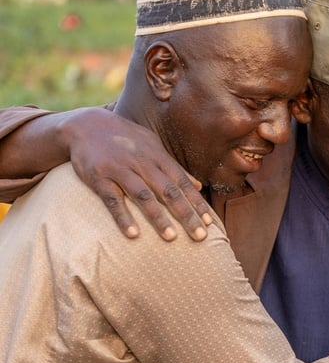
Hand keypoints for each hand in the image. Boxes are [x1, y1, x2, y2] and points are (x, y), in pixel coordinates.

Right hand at [66, 107, 212, 240]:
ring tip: (171, 238)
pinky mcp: (98, 177)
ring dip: (158, 217)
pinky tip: (133, 234)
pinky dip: (122, 217)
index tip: (209, 222)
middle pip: (168, 191)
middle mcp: (142, 162)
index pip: (182, 182)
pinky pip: (112, 199)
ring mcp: (120, 169)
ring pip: (143, 195)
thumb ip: (175, 168)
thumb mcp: (153, 146)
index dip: (196, 202)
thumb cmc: (126, 139)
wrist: (85, 124)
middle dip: (186, 214)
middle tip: (200, 236)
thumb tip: (199, 186)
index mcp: (157, 156)